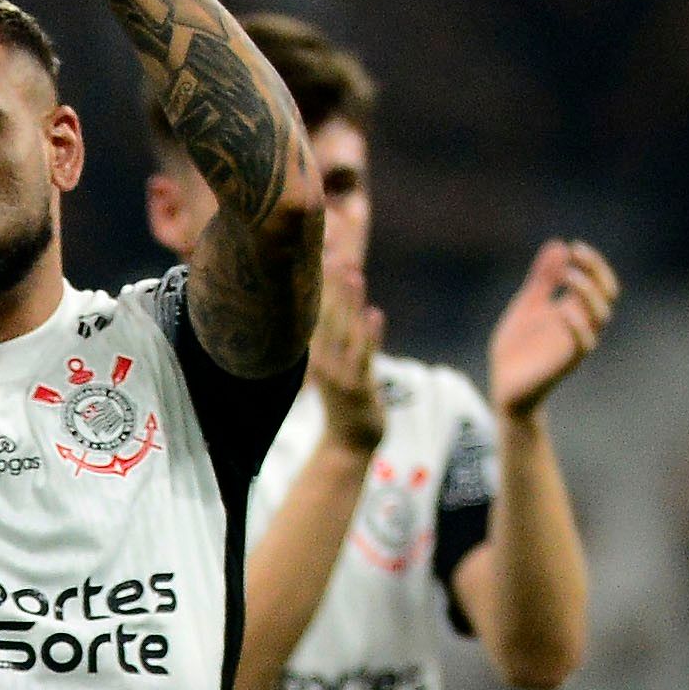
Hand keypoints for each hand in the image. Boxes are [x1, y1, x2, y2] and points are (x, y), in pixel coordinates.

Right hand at [307, 258, 386, 457]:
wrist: (351, 441)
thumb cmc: (346, 397)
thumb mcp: (335, 361)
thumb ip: (336, 330)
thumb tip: (339, 298)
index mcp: (315, 352)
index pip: (313, 311)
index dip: (317, 281)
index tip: (317, 249)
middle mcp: (322, 360)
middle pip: (326, 314)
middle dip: (330, 283)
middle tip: (330, 248)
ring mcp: (339, 374)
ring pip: (345, 331)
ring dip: (349, 302)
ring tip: (352, 272)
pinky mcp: (359, 387)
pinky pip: (365, 357)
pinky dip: (371, 335)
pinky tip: (375, 313)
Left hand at [489, 238, 620, 418]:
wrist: (504, 388)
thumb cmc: (517, 350)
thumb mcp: (527, 306)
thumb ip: (542, 279)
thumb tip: (559, 244)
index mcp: (572, 310)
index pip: (598, 282)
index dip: (592, 263)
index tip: (575, 247)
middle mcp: (580, 325)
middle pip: (607, 294)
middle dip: (596, 271)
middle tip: (577, 254)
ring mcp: (574, 344)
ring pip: (600, 316)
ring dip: (587, 292)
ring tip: (568, 274)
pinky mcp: (564, 364)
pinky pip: (582, 345)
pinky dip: (577, 327)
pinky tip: (563, 311)